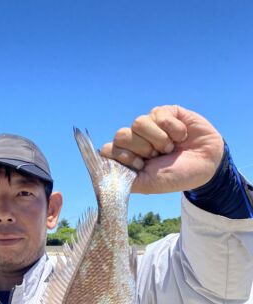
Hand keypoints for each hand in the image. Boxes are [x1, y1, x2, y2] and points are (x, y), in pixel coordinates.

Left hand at [101, 105, 224, 193]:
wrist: (206, 165)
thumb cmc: (176, 176)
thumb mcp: (149, 184)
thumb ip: (125, 179)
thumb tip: (104, 174)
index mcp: (128, 157)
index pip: (108, 150)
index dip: (123, 157)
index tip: (140, 166)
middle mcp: (135, 139)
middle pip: (121, 135)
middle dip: (141, 148)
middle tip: (157, 156)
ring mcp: (150, 124)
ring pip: (138, 122)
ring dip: (158, 139)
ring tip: (170, 147)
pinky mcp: (165, 112)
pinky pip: (159, 114)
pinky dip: (173, 129)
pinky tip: (181, 136)